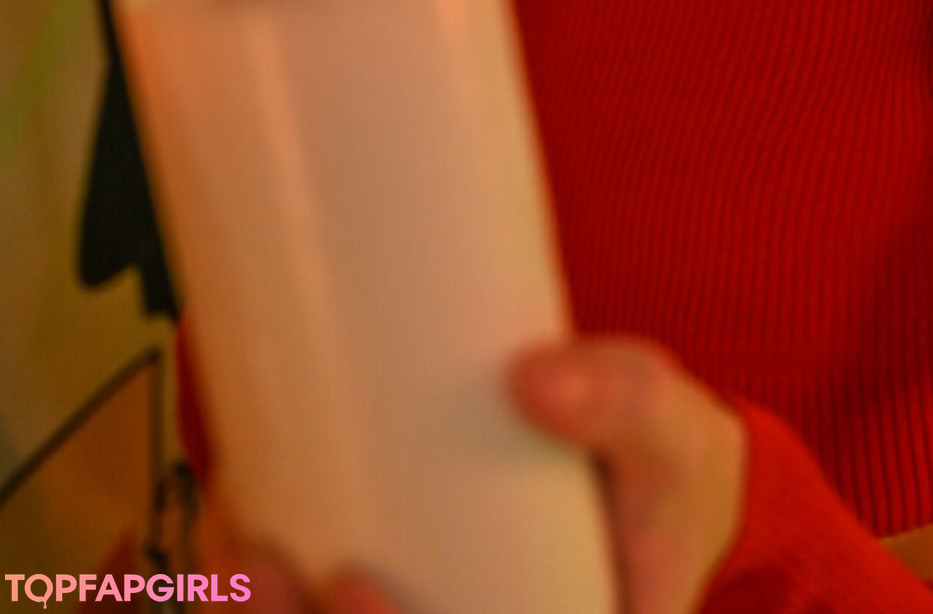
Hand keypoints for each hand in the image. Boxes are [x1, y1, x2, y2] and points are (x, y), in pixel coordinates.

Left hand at [200, 337, 745, 613]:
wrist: (655, 478)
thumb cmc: (664, 470)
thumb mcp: (671, 435)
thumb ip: (624, 402)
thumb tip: (533, 377)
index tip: (346, 584)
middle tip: (255, 563)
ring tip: (230, 550)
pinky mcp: (403, 602)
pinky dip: (259, 600)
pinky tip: (225, 544)